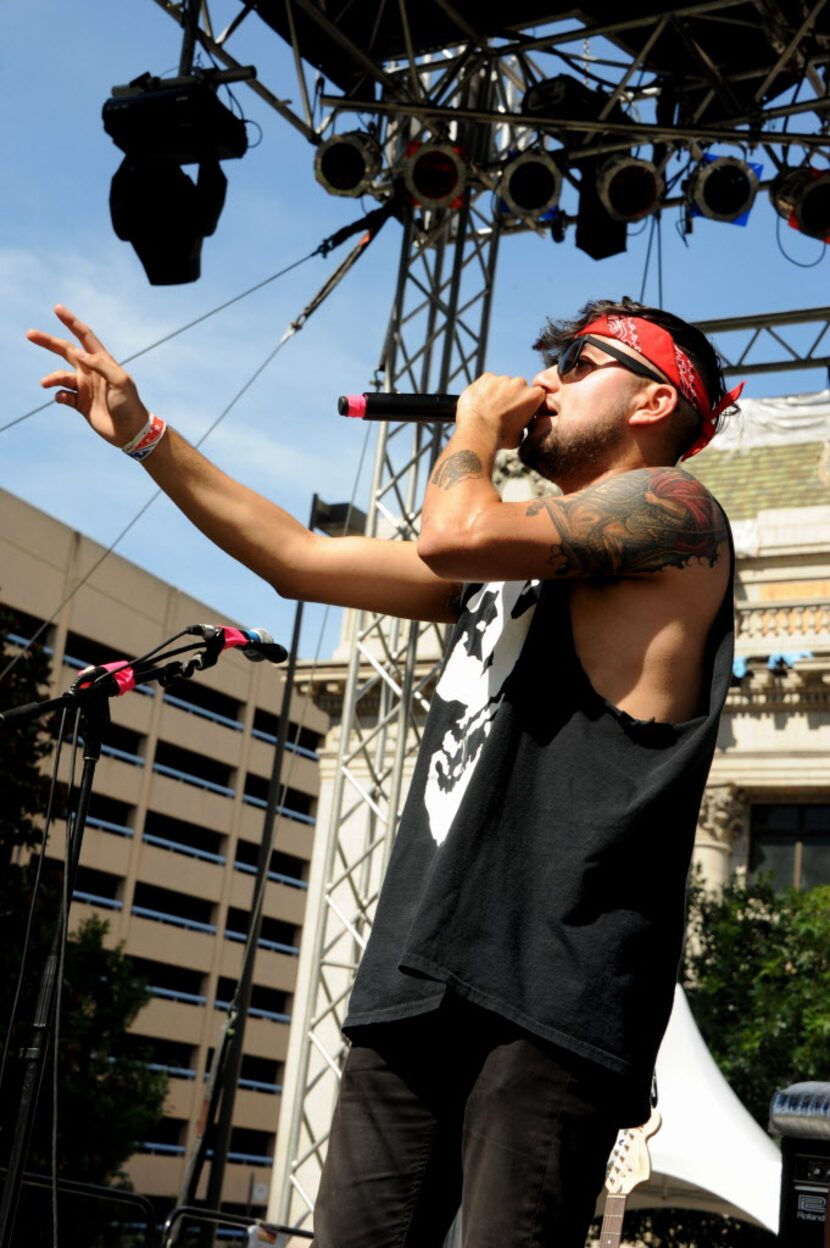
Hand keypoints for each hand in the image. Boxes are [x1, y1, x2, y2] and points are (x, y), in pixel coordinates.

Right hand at [27, 305, 149, 446]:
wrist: (131, 432)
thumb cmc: (130, 404)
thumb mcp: (120, 381)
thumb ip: (100, 365)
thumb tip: (78, 353)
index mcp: (102, 361)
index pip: (84, 336)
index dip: (71, 322)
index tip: (57, 309)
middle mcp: (90, 372)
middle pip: (65, 351)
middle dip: (48, 342)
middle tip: (29, 334)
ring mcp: (85, 387)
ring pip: (60, 376)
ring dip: (51, 378)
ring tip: (45, 383)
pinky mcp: (80, 404)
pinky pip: (62, 396)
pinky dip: (59, 396)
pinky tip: (63, 399)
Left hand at [455, 372, 544, 449]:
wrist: (477, 431)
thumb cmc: (499, 437)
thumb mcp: (519, 437)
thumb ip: (523, 427)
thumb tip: (519, 428)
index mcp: (534, 396)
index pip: (536, 396)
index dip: (528, 404)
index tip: (520, 412)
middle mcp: (520, 383)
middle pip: (519, 388)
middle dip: (513, 397)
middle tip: (503, 412)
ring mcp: (502, 379)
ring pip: (503, 384)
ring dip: (498, 393)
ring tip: (489, 409)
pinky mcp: (486, 377)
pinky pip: (488, 382)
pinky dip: (485, 390)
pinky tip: (480, 403)